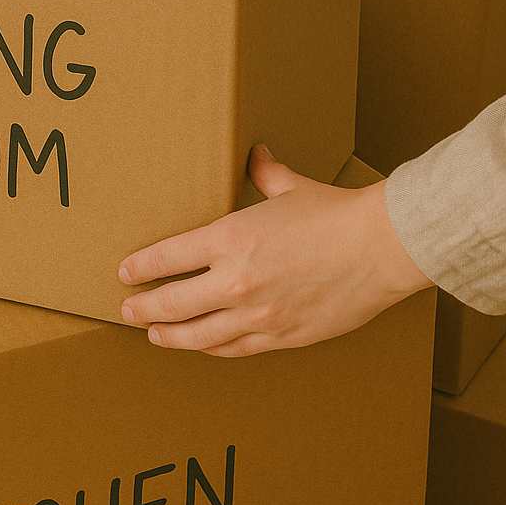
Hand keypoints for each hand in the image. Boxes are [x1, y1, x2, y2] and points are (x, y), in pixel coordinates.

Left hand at [118, 145, 433, 356]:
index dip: (140, 267)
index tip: (124, 272)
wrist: (381, 247)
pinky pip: (235, 349)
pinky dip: (212, 348)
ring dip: (170, 336)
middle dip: (143, 309)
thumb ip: (264, 174)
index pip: (166, 257)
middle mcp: (236, 281)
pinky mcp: (282, 337)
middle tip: (127, 311)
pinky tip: (202, 346)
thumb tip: (257, 155)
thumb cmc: (336, 214)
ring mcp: (258, 315)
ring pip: (198, 335)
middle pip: (172, 303)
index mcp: (230, 238)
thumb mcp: (290, 188)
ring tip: (153, 336)